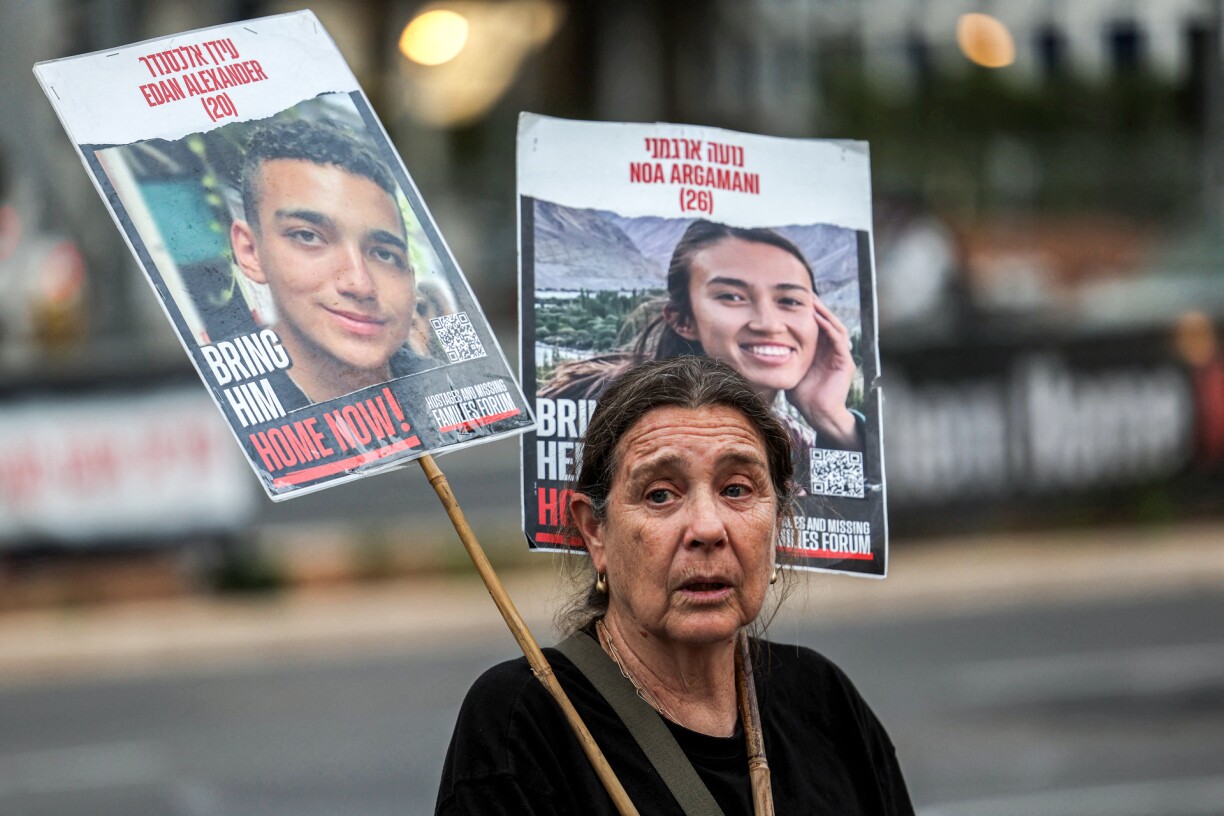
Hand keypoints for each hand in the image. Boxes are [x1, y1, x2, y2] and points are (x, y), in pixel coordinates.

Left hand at [786, 299, 859, 448]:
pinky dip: (829, 327)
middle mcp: (833, 352)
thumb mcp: (792, 370)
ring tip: (814, 302)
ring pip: (835, 328)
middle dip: (819, 308)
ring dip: (825, 314)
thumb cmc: (803, 396)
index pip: (818, 327)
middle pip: (828, 323)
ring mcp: (841, 356)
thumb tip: (765, 347)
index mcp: (822, 353)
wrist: (817, 414)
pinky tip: (818, 318)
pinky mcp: (845, 362)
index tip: (798, 301)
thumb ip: (786, 358)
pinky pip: (838, 340)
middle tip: (808, 294)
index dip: (810, 314)